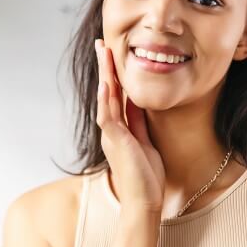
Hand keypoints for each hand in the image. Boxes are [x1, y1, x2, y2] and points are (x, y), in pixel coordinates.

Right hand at [95, 38, 165, 213]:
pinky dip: (107, 98)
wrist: (144, 202)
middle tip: (101, 44)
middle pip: (107, 91)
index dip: (112, 74)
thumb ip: (138, 122)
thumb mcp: (144, 141)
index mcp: (119, 129)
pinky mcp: (116, 142)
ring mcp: (112, 135)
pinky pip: (109, 116)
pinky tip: (107, 82)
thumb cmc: (146, 177)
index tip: (111, 55)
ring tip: (103, 53)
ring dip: (104, 74)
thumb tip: (137, 101)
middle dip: (104, 67)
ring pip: (105, 98)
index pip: (115, 95)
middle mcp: (111, 130)